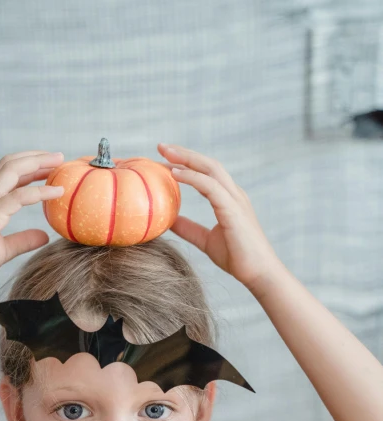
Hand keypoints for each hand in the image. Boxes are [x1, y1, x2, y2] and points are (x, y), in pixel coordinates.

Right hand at [0, 151, 64, 283]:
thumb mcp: (4, 249)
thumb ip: (23, 240)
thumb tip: (44, 235)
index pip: (7, 171)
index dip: (29, 164)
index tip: (50, 165)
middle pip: (11, 163)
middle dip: (36, 156)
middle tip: (59, 156)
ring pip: (13, 170)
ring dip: (38, 163)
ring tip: (60, 162)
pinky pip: (20, 196)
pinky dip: (41, 191)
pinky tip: (58, 192)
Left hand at [157, 143, 281, 290]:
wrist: (259, 274)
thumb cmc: (238, 258)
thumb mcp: (206, 240)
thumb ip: (189, 229)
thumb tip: (169, 222)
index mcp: (229, 199)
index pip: (207, 173)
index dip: (187, 163)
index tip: (164, 158)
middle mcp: (233, 194)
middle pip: (208, 164)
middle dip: (184, 153)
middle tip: (161, 146)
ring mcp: (235, 200)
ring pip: (210, 169)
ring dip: (187, 159)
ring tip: (165, 153)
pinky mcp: (233, 210)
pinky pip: (211, 187)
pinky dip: (192, 177)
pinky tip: (175, 174)